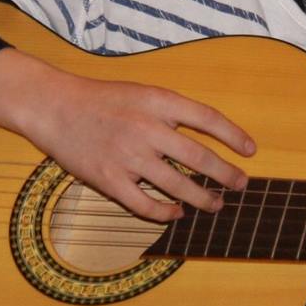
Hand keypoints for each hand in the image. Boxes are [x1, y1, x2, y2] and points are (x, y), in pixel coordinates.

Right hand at [0, 49, 255, 222]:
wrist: (54, 106)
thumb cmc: (101, 99)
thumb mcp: (142, 92)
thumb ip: (172, 112)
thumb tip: (208, 136)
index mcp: (158, 101)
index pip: (208, 118)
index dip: (233, 136)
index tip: (251, 150)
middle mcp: (147, 128)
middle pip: (199, 157)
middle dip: (226, 174)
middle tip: (241, 184)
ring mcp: (128, 156)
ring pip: (178, 185)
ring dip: (202, 198)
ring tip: (216, 204)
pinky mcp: (109, 179)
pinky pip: (145, 204)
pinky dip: (165, 212)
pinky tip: (176, 213)